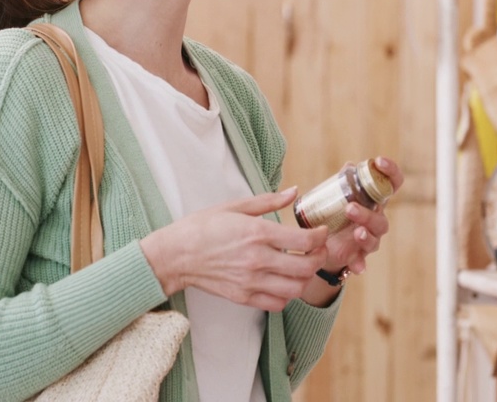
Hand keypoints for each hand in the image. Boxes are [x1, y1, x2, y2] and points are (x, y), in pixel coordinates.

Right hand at [140, 188, 328, 311]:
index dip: (320, 237)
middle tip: (318, 250)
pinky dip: (287, 295)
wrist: (175, 255)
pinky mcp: (243, 297)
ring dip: (305, 278)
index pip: (303, 241)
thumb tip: (294, 192)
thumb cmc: (202, 227)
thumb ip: (268, 201)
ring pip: (295, 289)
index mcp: (257, 234)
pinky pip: (277, 304)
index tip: (321, 233)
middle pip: (305, 268)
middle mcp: (257, 260)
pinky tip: (283, 282)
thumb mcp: (235, 206)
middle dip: (319, 258)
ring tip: (302, 267)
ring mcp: (250, 282)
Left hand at [321, 157, 403, 275]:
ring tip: (356, 233)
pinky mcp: (357, 255)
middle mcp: (375, 220)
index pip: (391, 184)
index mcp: (373, 201)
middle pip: (381, 217)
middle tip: (349, 208)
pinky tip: (358, 267)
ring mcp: (369, 239)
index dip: (391, 172)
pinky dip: (360, 264)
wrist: (323, 244)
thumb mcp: (334, 196)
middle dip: (367, 213)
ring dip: (366, 235)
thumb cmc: (335, 214)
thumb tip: (349, 166)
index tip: (380, 161)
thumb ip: (342, 182)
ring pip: (374, 237)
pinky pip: (361, 261)